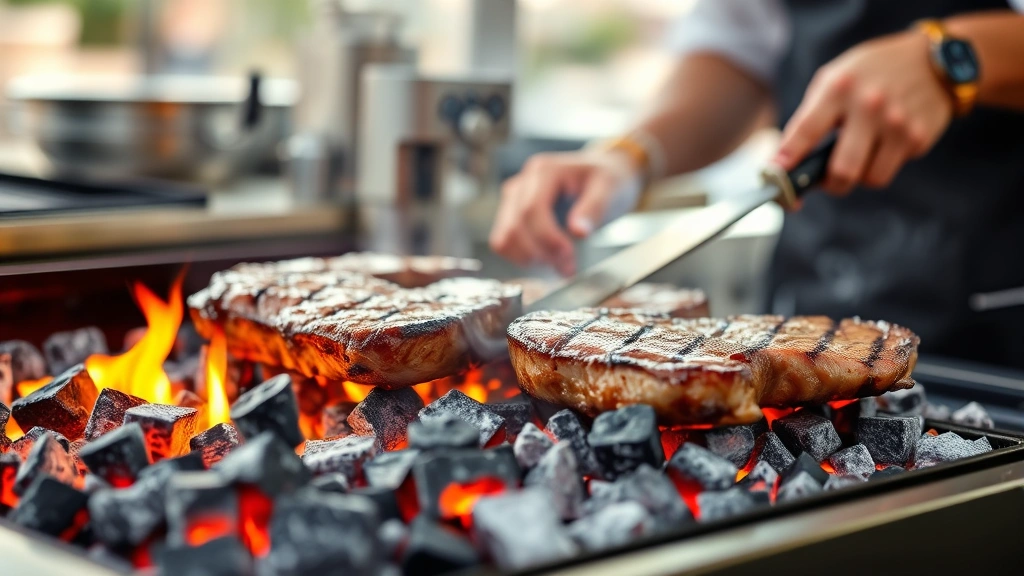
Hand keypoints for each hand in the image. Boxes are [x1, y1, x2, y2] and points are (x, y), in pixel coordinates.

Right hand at [489, 150, 641, 275]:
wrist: (602, 175)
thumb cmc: (606, 180)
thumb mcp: (610, 189)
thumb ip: (594, 208)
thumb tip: (578, 232)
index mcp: (544, 171)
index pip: (531, 210)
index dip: (547, 239)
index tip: (569, 256)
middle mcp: (522, 183)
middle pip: (515, 227)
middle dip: (541, 254)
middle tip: (568, 267)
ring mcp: (513, 199)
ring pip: (504, 238)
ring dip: (529, 259)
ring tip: (559, 265)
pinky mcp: (512, 215)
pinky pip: (505, 242)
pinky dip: (522, 258)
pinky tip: (547, 260)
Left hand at [772, 30, 953, 193]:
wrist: (933, 61)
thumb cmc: (869, 73)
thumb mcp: (833, 79)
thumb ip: (809, 116)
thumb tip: (784, 161)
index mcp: (838, 88)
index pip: (806, 130)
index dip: (787, 159)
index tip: (776, 176)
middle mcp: (868, 106)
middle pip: (842, 170)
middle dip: (829, 184)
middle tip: (826, 179)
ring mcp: (897, 123)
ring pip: (869, 179)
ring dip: (858, 175)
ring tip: (859, 154)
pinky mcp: (919, 137)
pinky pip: (890, 170)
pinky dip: (881, 165)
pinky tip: (884, 143)